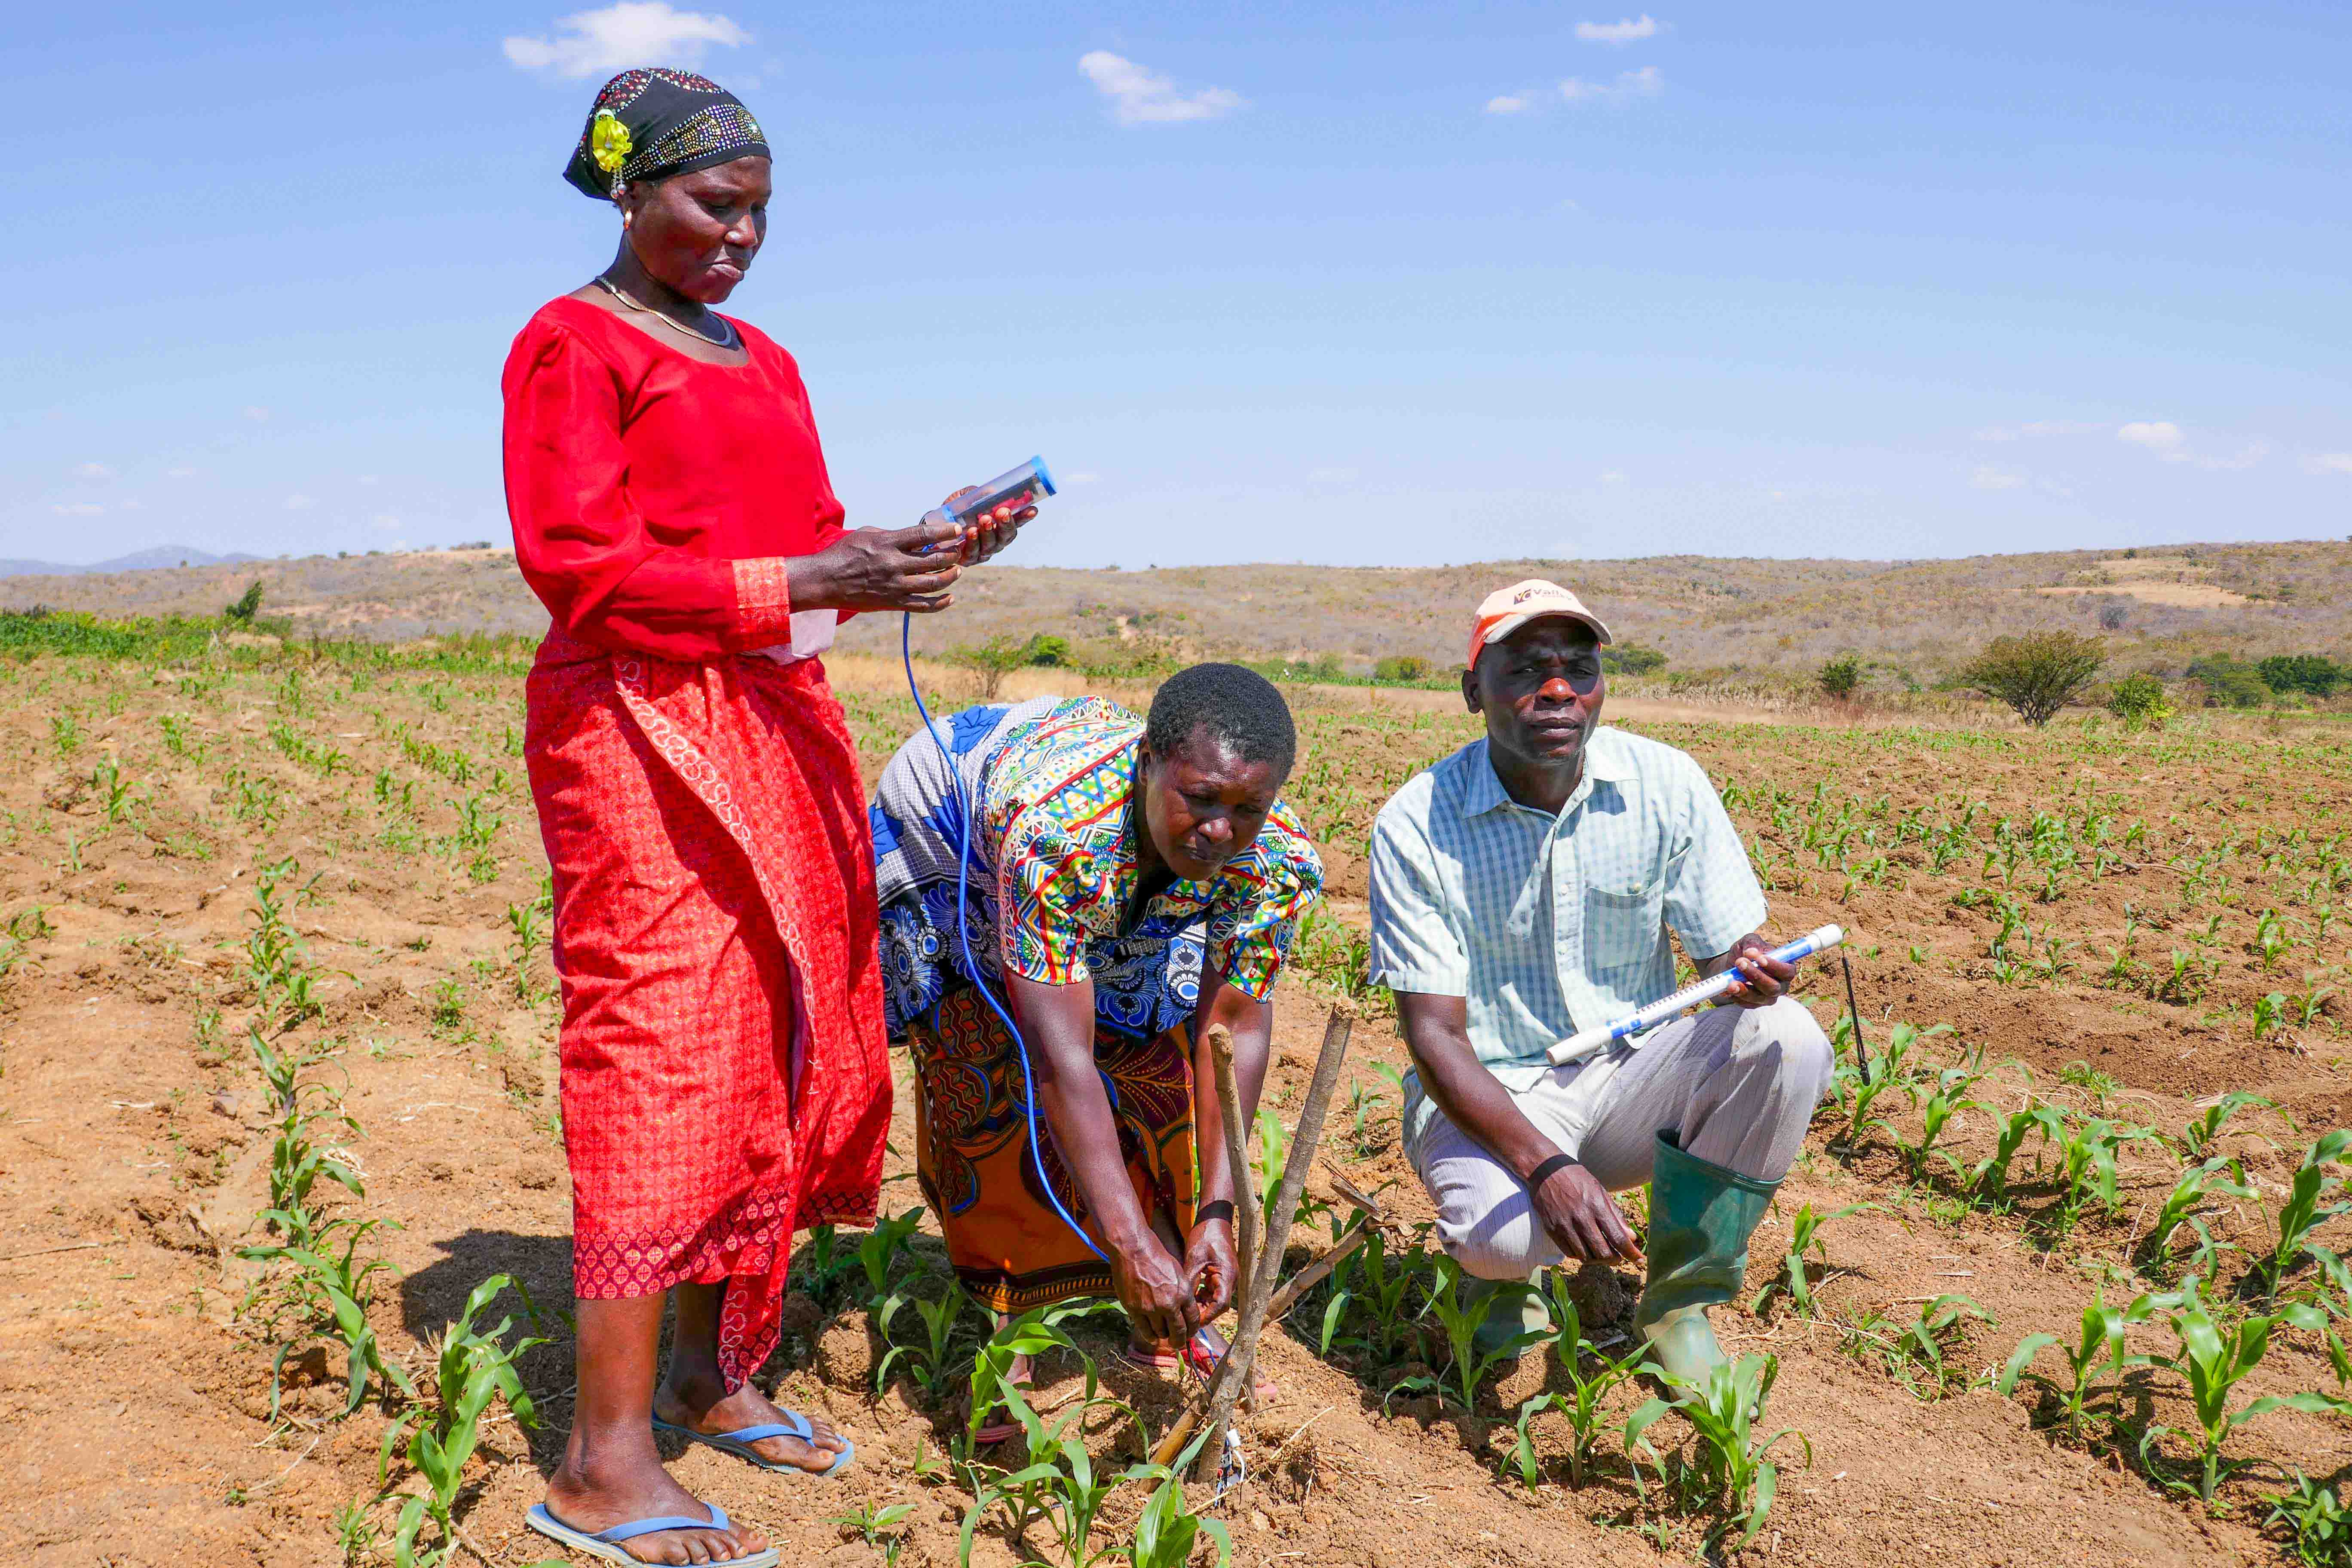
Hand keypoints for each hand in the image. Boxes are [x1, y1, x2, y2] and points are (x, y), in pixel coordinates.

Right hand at [789, 515, 963, 613]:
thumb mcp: (866, 534)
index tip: (957, 529)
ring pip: (934, 583)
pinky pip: (923, 606)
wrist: (825, 581)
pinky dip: (941, 603)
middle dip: (952, 555)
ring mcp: (894, 586)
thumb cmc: (843, 553)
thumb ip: (891, 535)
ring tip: (958, 570)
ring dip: (951, 576)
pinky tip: (951, 597)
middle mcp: (894, 564)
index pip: (924, 535)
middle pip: (934, 560)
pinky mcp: (892, 603)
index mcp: (887, 543)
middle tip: (958, 551)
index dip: (945, 532)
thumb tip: (914, 537)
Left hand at [938, 485, 1036, 565]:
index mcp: (999, 525)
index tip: (1033, 509)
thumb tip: (991, 492)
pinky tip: (972, 532)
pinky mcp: (968, 559)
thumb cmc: (953, 513)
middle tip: (1002, 512)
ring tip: (985, 519)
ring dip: (989, 532)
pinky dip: (974, 542)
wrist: (932, 528)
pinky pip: (974, 553)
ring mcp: (983, 551)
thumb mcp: (965, 499)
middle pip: (1007, 536)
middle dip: (1006, 524)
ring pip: (992, 545)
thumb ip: (977, 495)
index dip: (1025, 517)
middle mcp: (995, 540)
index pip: (1017, 521)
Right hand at [1108, 1230, 1203, 1348]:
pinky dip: (1150, 1337)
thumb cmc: (1157, 1257)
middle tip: (1178, 1343)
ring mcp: (1150, 1308)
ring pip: (1161, 1333)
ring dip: (1164, 1336)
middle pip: (1178, 1332)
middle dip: (1180, 1340)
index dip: (1192, 1330)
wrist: (1133, 1249)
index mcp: (1183, 1293)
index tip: (1189, 1333)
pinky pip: (1144, 1330)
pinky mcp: (1134, 1309)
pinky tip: (1153, 1336)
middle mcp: (1169, 1304)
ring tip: (1164, 1335)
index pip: (1192, 1321)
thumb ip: (1183, 1294)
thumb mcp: (1178, 1273)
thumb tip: (1185, 1312)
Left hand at [1183, 1215, 1238, 1323]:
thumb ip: (1190, 1281)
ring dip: (1201, 1305)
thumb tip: (1182, 1302)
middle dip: (1202, 1313)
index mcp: (1227, 1276)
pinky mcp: (1221, 1273)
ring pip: (1215, 1299)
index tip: (1191, 1322)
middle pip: (1218, 1305)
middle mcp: (1230, 1279)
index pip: (1220, 1305)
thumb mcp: (1194, 1258)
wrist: (1215, 1218)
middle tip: (1184, 1319)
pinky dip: (1201, 1295)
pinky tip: (1188, 1296)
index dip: (1207, 1316)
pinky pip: (1213, 1290)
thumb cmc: (1206, 1234)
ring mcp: (1227, 1276)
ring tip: (1183, 1310)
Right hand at [1528, 1158, 1642, 1263]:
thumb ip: (1615, 1215)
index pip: (1618, 1238)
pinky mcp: (1552, 1229)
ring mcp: (1565, 1225)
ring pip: (1586, 1256)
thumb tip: (1631, 1237)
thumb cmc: (1575, 1178)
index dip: (1631, 1253)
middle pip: (1603, 1252)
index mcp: (1596, 1206)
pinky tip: (1584, 1247)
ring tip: (1601, 1252)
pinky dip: (1580, 1255)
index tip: (1639, 1260)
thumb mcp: (1599, 1190)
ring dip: (1597, 1259)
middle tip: (1618, 1257)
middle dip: (1615, 1259)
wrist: (1544, 1170)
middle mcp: (1581, 1218)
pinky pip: (1569, 1253)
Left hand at [1719, 935, 1793, 1007]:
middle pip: (1773, 987)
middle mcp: (1780, 985)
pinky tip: (1727, 988)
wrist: (1732, 964)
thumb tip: (1751, 952)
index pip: (1787, 971)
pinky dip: (1736, 995)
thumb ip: (1752, 943)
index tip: (1759, 959)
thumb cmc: (1746, 951)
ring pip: (1759, 997)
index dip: (1775, 967)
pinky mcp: (1755, 1003)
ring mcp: (1768, 996)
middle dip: (1756, 976)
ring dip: (1744, 989)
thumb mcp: (1749, 941)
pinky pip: (1747, 1003)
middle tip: (1739, 963)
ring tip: (1730, 981)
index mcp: (1785, 967)